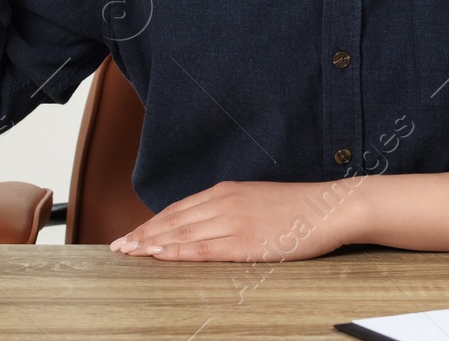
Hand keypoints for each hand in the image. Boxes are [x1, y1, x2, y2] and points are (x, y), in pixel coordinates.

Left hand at [108, 180, 360, 261]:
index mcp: (227, 191)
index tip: (132, 233)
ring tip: (128, 253)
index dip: (152, 222)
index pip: (179, 208)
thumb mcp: (259, 200)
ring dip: (151, 243)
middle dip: (142, 233)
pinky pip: (202, 248)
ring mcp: (233, 221)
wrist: (330, 207)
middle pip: (173, 220)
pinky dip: (175, 252)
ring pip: (181, 234)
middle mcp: (224, 202)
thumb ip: (233, 209)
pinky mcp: (244, 241)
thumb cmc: (300, 208)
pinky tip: (158, 256)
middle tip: (118, 246)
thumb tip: (210, 224)